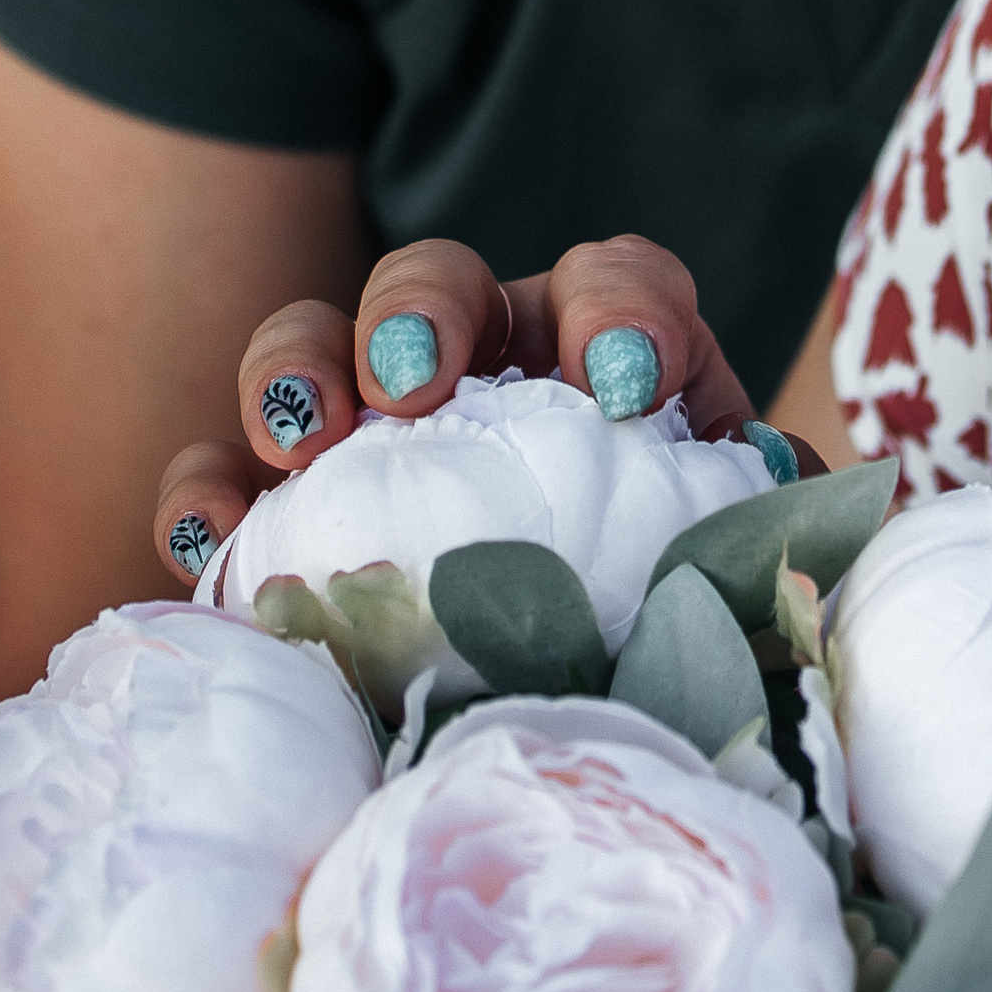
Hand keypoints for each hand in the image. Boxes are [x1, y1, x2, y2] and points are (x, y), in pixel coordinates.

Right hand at [154, 234, 749, 584]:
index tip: (627, 381)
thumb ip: (762, 529)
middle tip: (417, 376)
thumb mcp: (729, 568)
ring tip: (301, 435)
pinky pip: (219, 475)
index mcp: (604, 355)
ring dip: (298, 368)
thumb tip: (786, 506)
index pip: (616, 280)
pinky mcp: (273, 510)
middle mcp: (478, 362)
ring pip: (310, 342)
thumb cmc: (664, 619)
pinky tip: (210, 544)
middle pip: (440, 279)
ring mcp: (363, 424)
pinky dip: (205, 493)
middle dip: (425, 308)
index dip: (623, 308)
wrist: (569, 712)